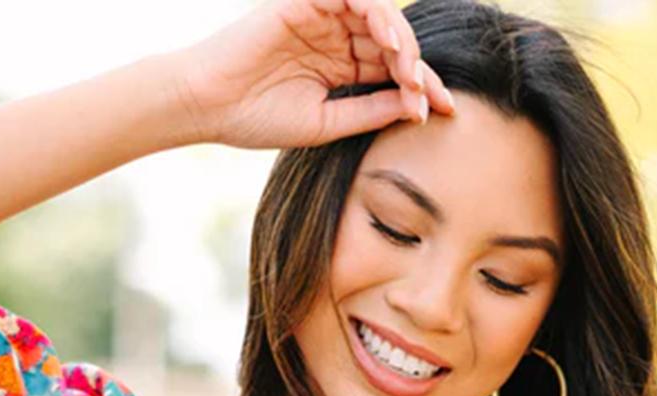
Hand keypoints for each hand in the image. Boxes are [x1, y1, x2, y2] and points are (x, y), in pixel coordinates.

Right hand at [170, 0, 455, 151]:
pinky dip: (374, 10)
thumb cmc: (259, 118)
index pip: (394, 71)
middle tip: (427, 93)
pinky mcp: (304, 0)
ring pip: (378, 14)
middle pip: (393, 41)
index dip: (423, 87)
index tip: (446, 111)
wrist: (210, 105)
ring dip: (400, 38)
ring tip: (408, 66)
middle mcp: (337, 39)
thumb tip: (417, 106)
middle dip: (417, 66)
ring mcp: (322, 17)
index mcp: (343, 69)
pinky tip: (386, 37)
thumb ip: (371, 111)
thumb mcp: (328, 123)